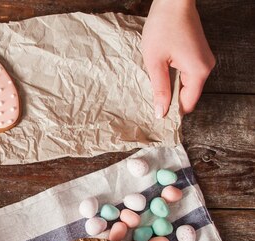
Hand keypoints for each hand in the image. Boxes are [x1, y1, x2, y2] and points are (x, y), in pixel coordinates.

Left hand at [142, 0, 214, 116]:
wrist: (174, 1)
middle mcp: (206, 67)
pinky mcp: (198, 53)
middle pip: (187, 94)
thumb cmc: (163, 27)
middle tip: (150, 93)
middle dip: (170, 97)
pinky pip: (186, 72)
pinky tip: (161, 68)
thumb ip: (159, 89)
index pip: (188, 104)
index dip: (172, 111)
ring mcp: (204, 59)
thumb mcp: (155, 61)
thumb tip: (161, 113)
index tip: (155, 114)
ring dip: (170, 84)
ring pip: (186, 83)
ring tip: (155, 76)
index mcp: (198, 72)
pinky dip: (173, 74)